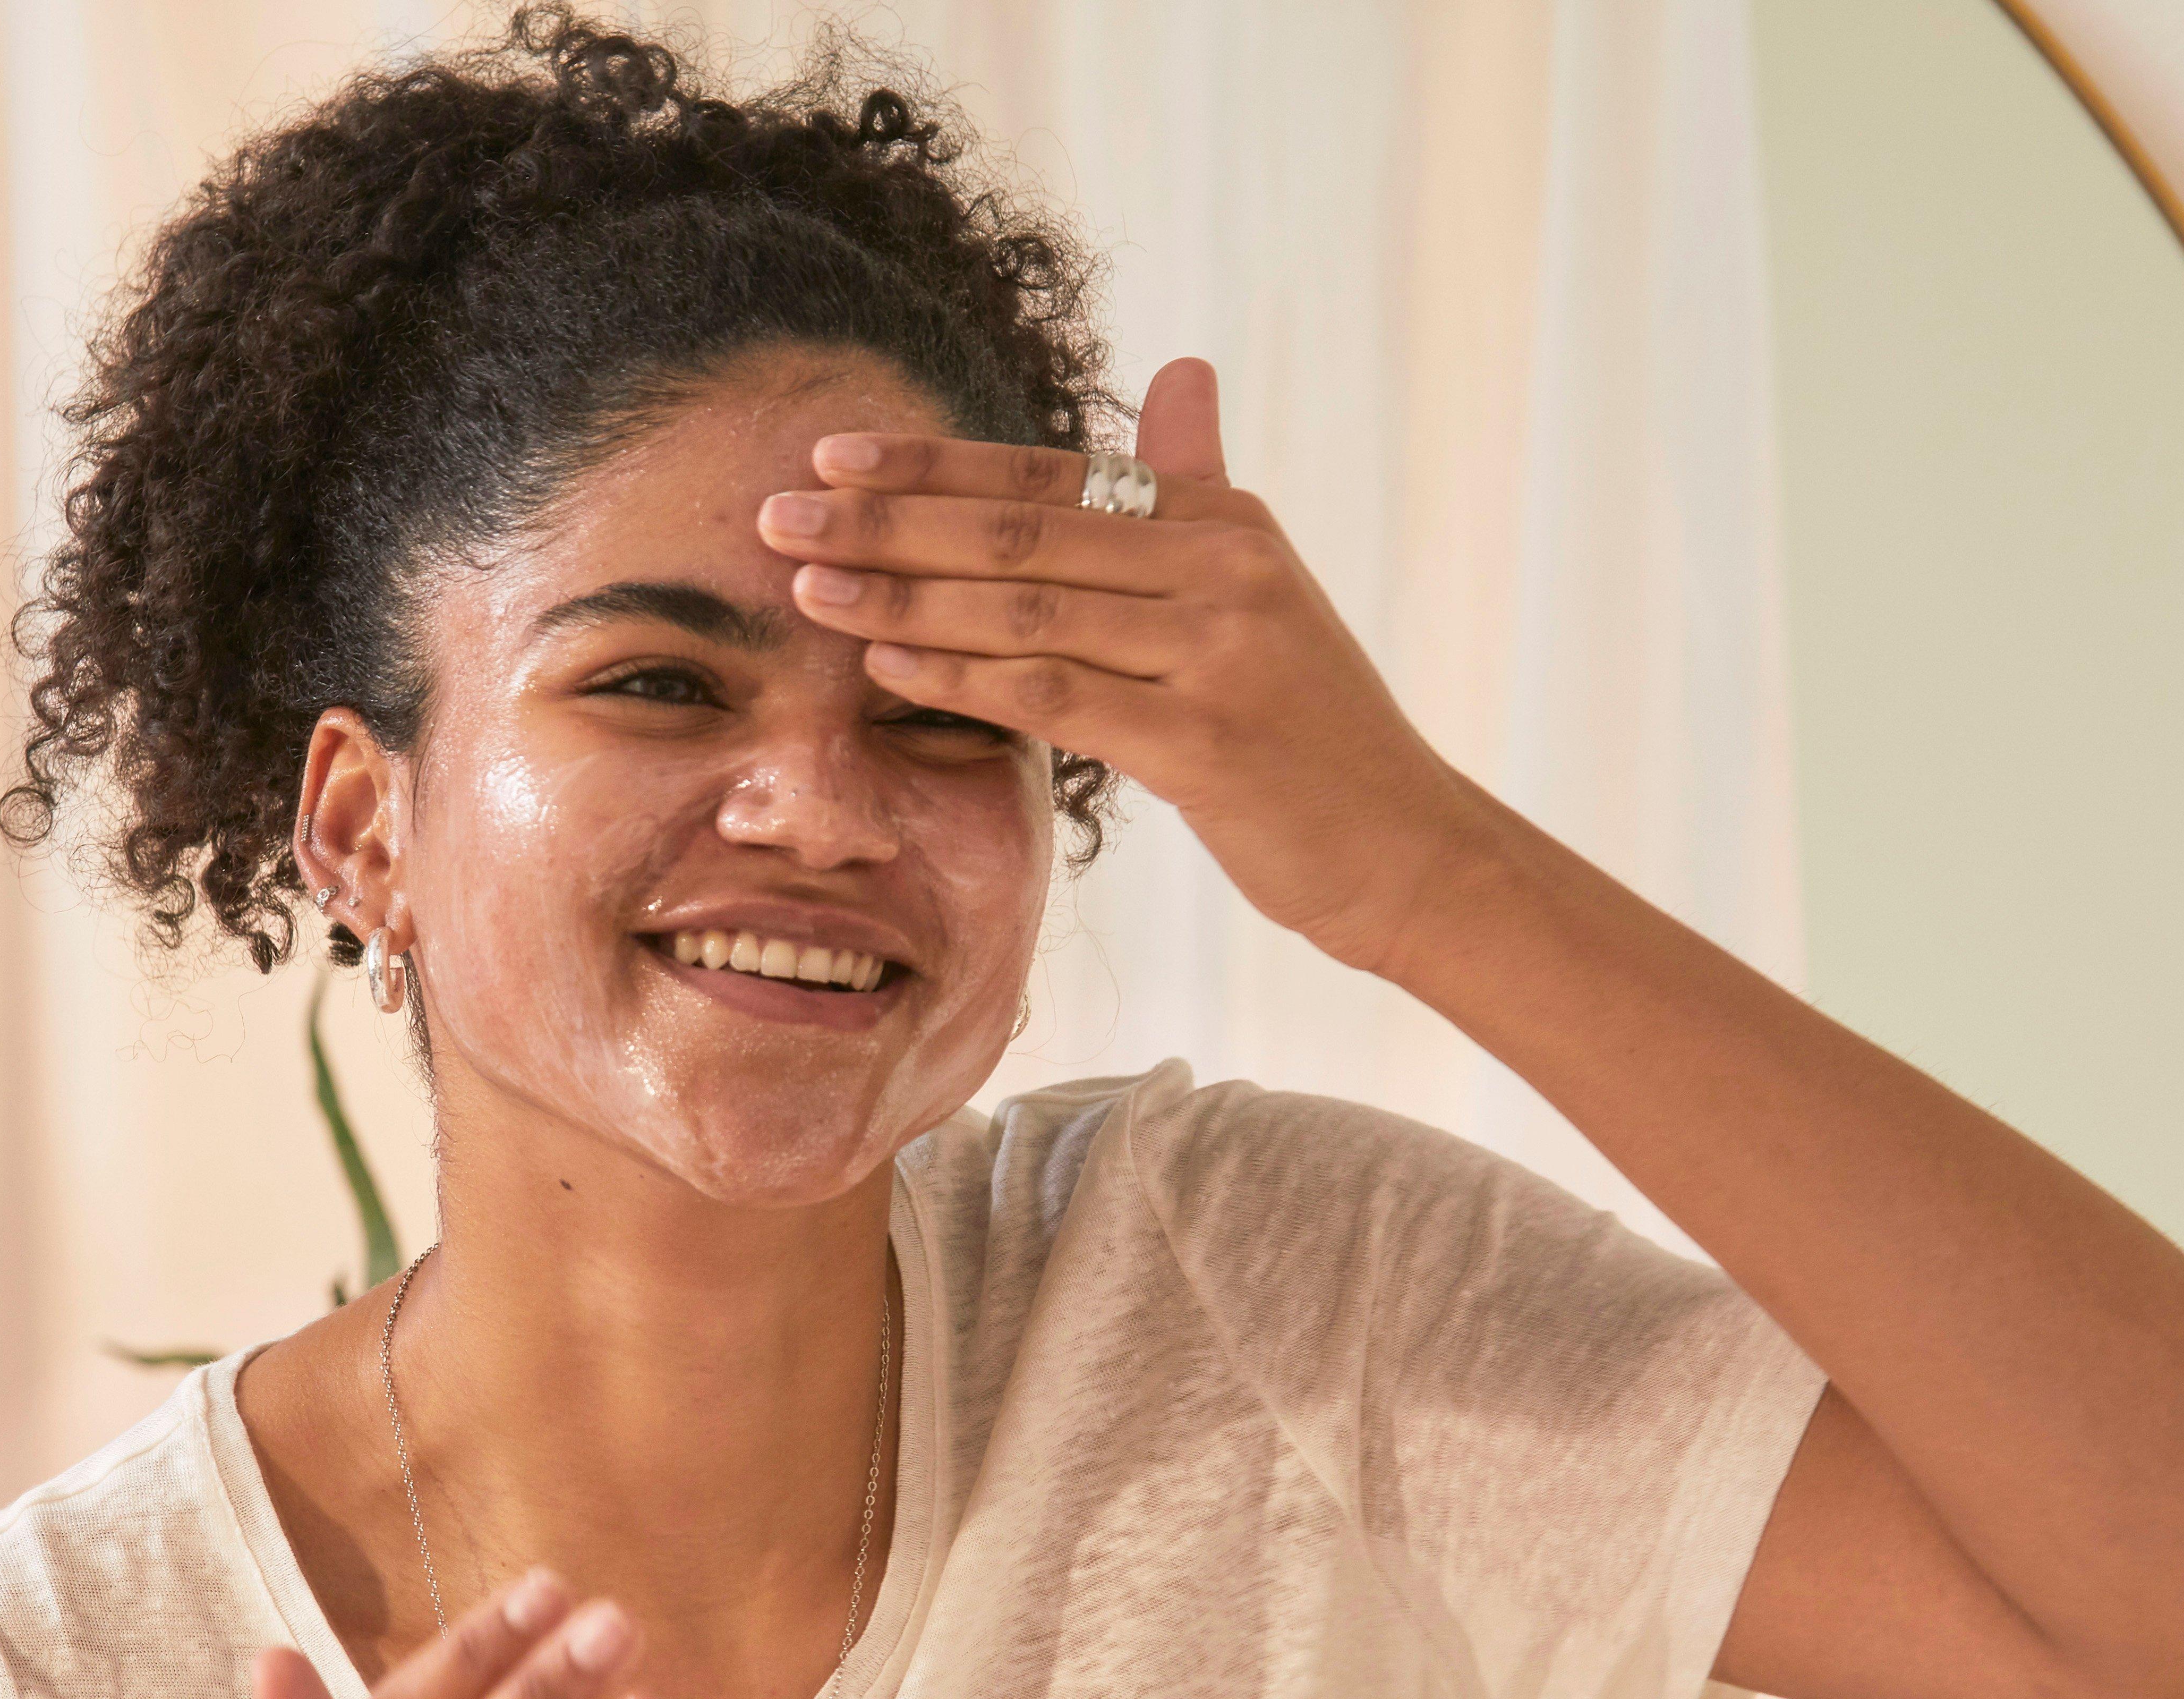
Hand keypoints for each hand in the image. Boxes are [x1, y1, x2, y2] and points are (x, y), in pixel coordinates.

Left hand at [757, 355, 1498, 976]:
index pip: (1050, 475)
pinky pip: (1056, 696)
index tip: (831, 454)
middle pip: (1021, 531)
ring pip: (1025, 609)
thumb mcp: (1260, 588)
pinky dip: (963, 672)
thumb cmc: (1311, 727)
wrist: (1404, 844)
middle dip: (889, 519)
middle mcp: (1220, 569)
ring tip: (806, 582)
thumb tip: (1179, 368)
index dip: (933, 464)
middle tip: (779, 514)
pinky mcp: (1205, 741)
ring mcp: (1216, 652)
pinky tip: (885, 657)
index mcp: (1222, 523)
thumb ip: (1199, 482)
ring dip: (903, 592)